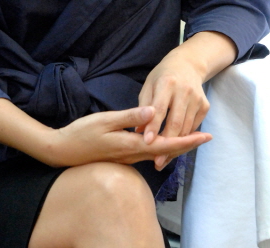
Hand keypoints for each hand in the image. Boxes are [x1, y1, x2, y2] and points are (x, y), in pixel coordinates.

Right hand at [44, 105, 210, 167]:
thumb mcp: (105, 121)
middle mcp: (133, 155)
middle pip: (167, 152)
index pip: (167, 144)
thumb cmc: (82, 133)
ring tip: (191, 137)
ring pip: (159, 153)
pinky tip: (164, 140)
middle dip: (188, 144)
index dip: (188, 140)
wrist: (63, 151)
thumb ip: (130, 117)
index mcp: (132, 145)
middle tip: (207, 137)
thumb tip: (153, 111)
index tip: (205, 135)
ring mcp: (128, 157)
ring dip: (176, 146)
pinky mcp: (122, 156)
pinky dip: (162, 147)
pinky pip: (149, 153)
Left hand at [138, 49, 209, 169]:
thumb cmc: (162, 76)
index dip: (153, 126)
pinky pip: (194, 128)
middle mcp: (184, 91)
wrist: (188, 64)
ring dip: (175, 146)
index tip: (146, 141)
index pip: (159, 108)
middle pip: (176, 122)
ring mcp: (197, 99)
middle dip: (166, 143)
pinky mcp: (205, 106)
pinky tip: (175, 148)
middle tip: (156, 161)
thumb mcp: (149, 85)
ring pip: (186, 128)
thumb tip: (138, 131)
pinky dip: (184, 139)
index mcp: (167, 83)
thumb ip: (143, 107)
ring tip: (163, 159)